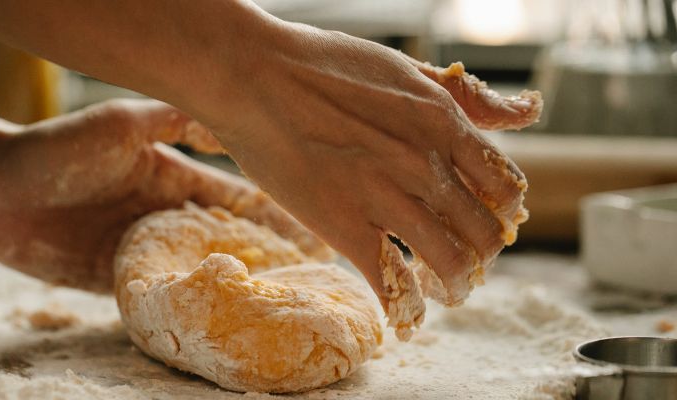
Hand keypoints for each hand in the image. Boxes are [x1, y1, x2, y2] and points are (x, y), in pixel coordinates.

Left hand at [0, 99, 329, 290]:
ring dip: (232, 283)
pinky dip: (188, 305)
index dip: (273, 210)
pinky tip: (217, 319)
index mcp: (171, 177)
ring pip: (198, 269)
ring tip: (276, 300)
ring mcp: (140, 248)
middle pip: (225, 239)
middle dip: (266, 252)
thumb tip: (229, 121)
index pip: (234, 197)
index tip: (314, 224)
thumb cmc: (58, 147)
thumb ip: (174, 119)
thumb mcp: (122, 123)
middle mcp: (162, 215)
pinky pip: (159, 295)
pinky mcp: (113, 279)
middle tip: (312, 271)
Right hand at [207, 23, 541, 306]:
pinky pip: (390, 283)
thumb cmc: (322, 64)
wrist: (254, 75)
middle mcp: (426, 164)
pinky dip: (403, 309)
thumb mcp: (407, 70)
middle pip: (485, 233)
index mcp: (445, 123)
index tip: (486, 223)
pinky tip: (402, 316)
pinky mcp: (344, 226)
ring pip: (449, 264)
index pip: (506, 188)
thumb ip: (467, 97)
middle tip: (465, 263)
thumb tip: (528, 111)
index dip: (502, 214)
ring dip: (453, 287)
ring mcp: (386, 197)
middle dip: (481, 256)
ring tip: (441, 292)